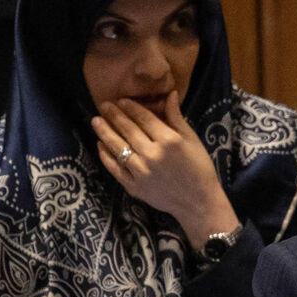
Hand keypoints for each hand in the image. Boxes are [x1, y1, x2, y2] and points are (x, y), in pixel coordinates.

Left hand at [91, 91, 238, 248]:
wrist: (198, 203)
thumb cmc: (200, 169)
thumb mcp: (193, 140)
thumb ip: (177, 117)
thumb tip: (170, 93)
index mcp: (169, 141)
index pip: (144, 118)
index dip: (130, 107)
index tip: (120, 100)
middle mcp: (152, 154)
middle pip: (127, 130)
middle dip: (114, 115)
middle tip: (104, 105)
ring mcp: (141, 172)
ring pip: (117, 147)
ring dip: (104, 132)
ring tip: (96, 121)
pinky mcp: (134, 186)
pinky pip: (114, 167)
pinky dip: (105, 155)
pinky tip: (101, 144)